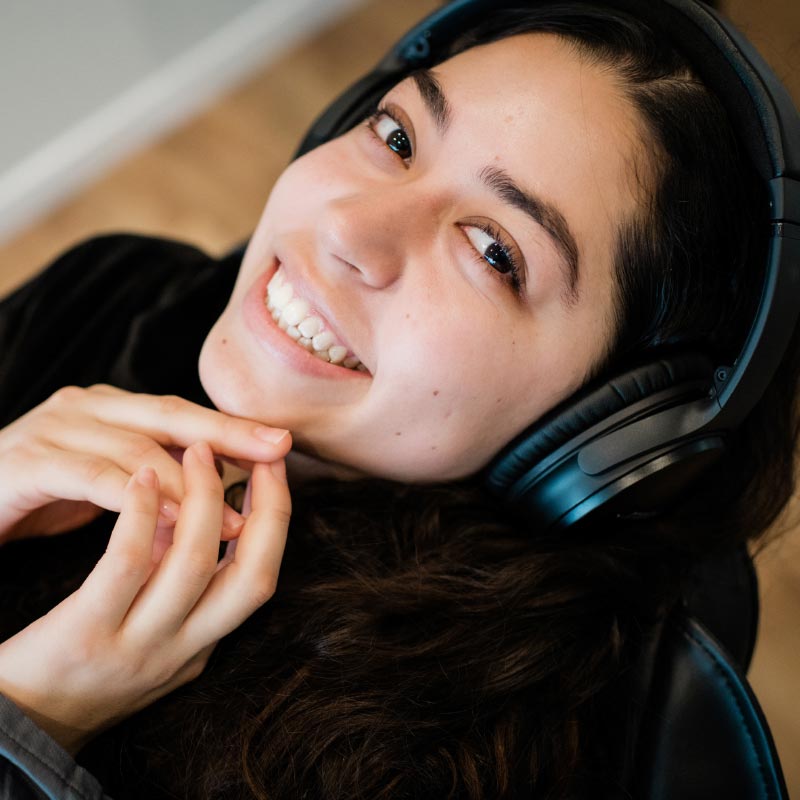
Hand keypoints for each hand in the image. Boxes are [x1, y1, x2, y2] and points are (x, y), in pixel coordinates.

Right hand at [0, 384, 290, 542]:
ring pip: (136, 448)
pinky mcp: (25, 462)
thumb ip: (160, 489)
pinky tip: (167, 520)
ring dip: (188, 485)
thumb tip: (224, 515)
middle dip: (228, 434)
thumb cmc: (43, 496)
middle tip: (277, 452)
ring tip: (229, 520)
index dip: (234, 427)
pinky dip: (134, 497)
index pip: (184, 413)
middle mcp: (87, 407)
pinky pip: (90, 476)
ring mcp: (54, 428)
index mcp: (113, 410)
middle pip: (171, 415)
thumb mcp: (111, 486)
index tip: (283, 443)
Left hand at [0, 442, 290, 753]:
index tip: (273, 469)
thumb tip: (198, 511)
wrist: (16, 723)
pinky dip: (142, 513)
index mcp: (200, 644)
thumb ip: (175, 580)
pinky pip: (126, 565)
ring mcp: (136, 646)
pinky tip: (142, 477)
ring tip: (198, 450)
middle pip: (252, 577)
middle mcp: (180, 649)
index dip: (275, 517)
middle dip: (267, 506)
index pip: (261, 577)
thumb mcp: (148, 629)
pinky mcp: (86, 634)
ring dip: (202, 496)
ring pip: (193, 563)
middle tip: (260, 452)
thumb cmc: (82, 662)